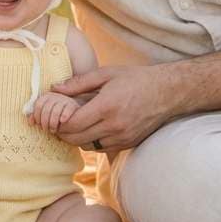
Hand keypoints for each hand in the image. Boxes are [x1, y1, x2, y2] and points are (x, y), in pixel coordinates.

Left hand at [28, 91, 80, 133]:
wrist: (71, 112)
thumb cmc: (54, 115)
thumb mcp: (44, 115)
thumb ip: (36, 116)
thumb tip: (30, 122)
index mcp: (46, 96)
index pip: (38, 104)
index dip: (36, 116)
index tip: (38, 124)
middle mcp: (55, 96)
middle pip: (46, 109)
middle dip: (45, 122)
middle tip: (46, 129)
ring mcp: (64, 100)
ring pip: (56, 111)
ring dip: (53, 123)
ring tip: (53, 130)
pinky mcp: (72, 105)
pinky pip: (67, 110)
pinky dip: (64, 116)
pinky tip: (62, 121)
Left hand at [52, 65, 178, 151]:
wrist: (167, 92)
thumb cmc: (135, 79)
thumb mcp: (106, 73)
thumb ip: (79, 83)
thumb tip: (55, 89)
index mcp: (107, 106)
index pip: (73, 123)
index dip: (59, 122)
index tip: (53, 115)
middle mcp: (114, 125)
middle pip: (77, 139)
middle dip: (63, 133)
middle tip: (57, 122)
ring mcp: (122, 137)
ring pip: (88, 146)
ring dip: (77, 138)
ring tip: (74, 124)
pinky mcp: (128, 143)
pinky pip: (102, 147)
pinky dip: (92, 141)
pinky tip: (91, 128)